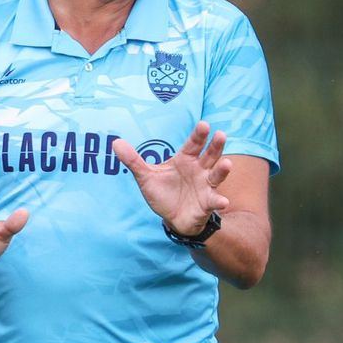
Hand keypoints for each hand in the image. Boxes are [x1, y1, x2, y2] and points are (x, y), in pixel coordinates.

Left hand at [112, 122, 230, 236]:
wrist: (173, 218)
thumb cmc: (163, 193)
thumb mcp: (146, 177)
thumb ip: (133, 160)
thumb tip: (115, 142)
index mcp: (185, 159)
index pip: (193, 144)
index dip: (198, 135)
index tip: (204, 125)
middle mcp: (199, 169)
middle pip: (210, 155)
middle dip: (215, 145)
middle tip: (220, 134)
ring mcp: (206, 185)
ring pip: (216, 174)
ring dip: (222, 169)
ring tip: (227, 163)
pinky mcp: (208, 202)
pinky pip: (215, 201)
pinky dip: (220, 201)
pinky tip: (223, 202)